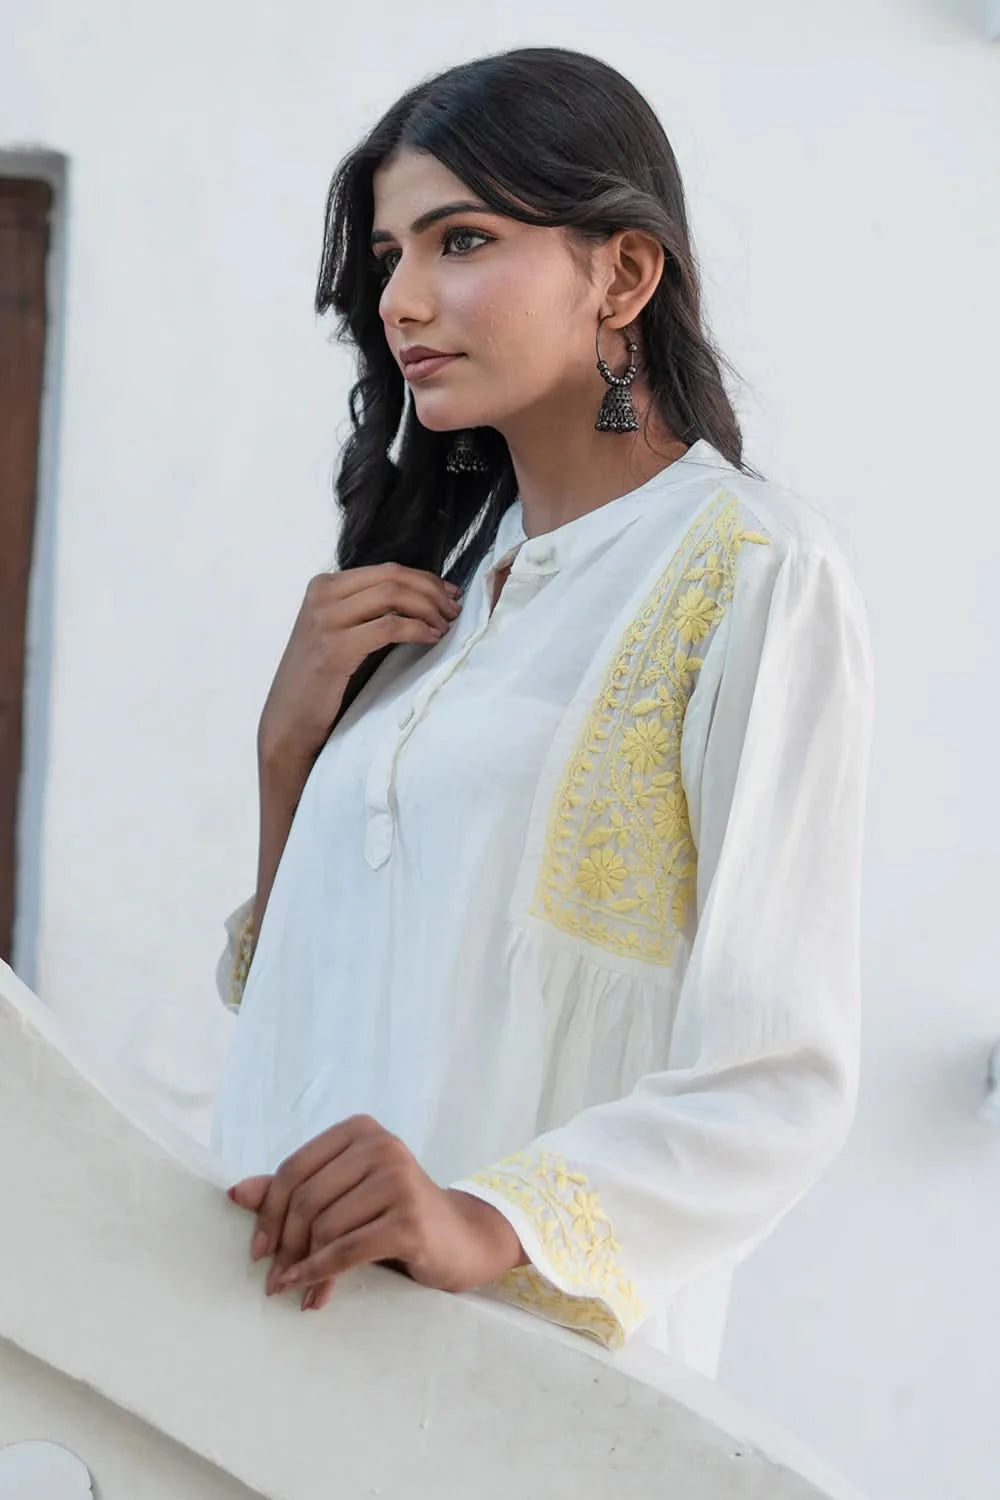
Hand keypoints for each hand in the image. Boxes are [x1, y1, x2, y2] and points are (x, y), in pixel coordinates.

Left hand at [227, 1115, 526, 1310]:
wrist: (462, 1239)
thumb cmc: (395, 1216)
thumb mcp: (345, 1197)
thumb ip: (295, 1191)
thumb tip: (236, 1193)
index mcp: (360, 1130)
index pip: (294, 1169)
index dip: (268, 1213)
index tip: (257, 1251)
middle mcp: (381, 1145)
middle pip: (306, 1199)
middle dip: (285, 1246)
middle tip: (275, 1280)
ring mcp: (398, 1179)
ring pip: (325, 1227)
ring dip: (304, 1268)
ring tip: (298, 1291)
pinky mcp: (409, 1218)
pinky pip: (348, 1250)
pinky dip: (322, 1275)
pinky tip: (313, 1295)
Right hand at [257, 563, 462, 775]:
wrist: (289, 721)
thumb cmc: (321, 681)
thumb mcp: (339, 632)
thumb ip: (367, 610)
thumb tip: (420, 598)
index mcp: (324, 586)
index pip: (387, 570)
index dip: (426, 579)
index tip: (450, 594)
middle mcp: (322, 595)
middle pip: (393, 576)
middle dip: (432, 591)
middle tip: (454, 610)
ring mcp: (325, 619)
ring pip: (393, 595)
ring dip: (428, 608)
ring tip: (445, 626)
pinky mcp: (334, 648)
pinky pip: (389, 627)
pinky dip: (417, 629)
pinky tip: (430, 638)